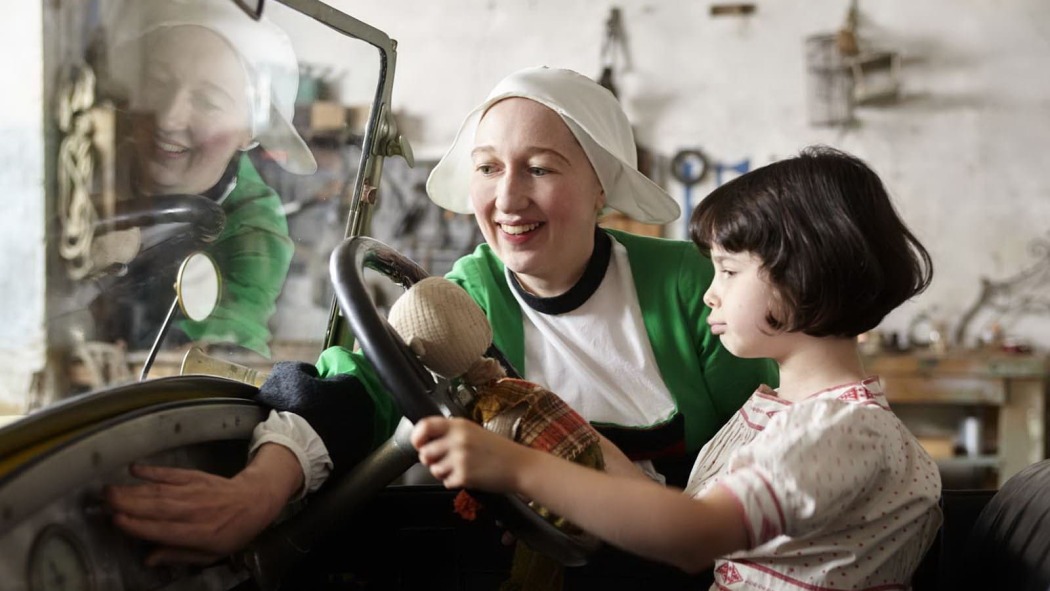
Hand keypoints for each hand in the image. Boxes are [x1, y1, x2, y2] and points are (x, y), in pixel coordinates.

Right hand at [105, 443, 302, 565]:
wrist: (255, 500)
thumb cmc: (230, 532)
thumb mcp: (210, 554)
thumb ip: (179, 555)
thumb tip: (148, 559)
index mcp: (200, 533)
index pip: (165, 530)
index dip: (140, 526)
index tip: (116, 521)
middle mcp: (195, 511)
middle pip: (158, 508)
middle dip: (128, 503)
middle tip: (102, 502)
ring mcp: (195, 491)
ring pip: (160, 490)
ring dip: (133, 489)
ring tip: (108, 490)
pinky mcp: (195, 476)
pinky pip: (171, 473)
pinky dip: (152, 471)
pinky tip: (134, 469)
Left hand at [411, 417, 524, 493]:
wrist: (519, 466)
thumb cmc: (499, 450)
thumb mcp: (474, 431)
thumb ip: (451, 433)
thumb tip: (426, 441)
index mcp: (459, 425)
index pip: (425, 425)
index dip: (417, 437)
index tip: (418, 443)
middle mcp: (457, 440)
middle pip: (425, 452)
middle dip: (430, 460)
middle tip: (443, 460)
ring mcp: (460, 458)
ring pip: (434, 469)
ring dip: (443, 473)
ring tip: (461, 468)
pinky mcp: (464, 475)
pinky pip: (446, 482)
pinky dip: (455, 482)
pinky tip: (469, 475)